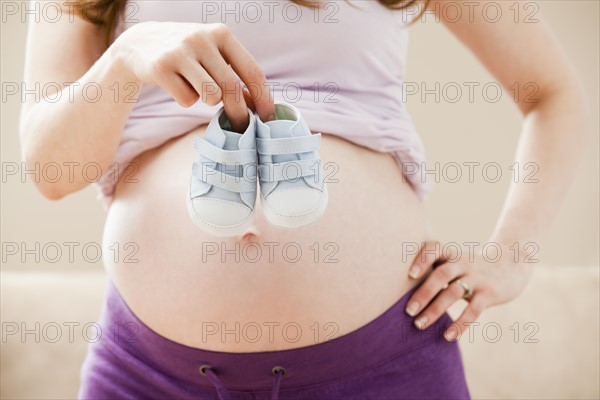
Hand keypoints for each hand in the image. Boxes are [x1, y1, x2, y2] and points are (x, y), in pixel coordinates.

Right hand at [111, 21, 274, 131]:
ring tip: (198, 88)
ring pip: (210, 96)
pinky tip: (176, 84)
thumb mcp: (213, 53)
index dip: (264, 98)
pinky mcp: (160, 67)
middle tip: (241, 127)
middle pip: (232, 88)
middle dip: (239, 114)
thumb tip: (259, 106)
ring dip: (208, 101)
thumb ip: (235, 74)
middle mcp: (201, 38)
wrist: (140, 43)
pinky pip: (186, 100)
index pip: (252, 71)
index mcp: (221, 33)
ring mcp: (179, 52)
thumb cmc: (189, 53)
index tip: (269, 118)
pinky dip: (185, 99)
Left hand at [405, 240, 533, 340]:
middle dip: (423, 293)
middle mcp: (463, 263)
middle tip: (408, 311)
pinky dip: (459, 324)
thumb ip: (436, 271)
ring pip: (454, 292)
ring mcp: (477, 278)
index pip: (434, 248)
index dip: (422, 259)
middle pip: (441, 274)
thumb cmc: (473, 266)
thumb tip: (406, 294)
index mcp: (451, 254)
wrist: (513, 262)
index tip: (410, 275)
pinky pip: (473, 310)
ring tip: (419, 325)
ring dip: (435, 310)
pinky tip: (447, 336)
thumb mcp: (456, 261)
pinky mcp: (489, 294)